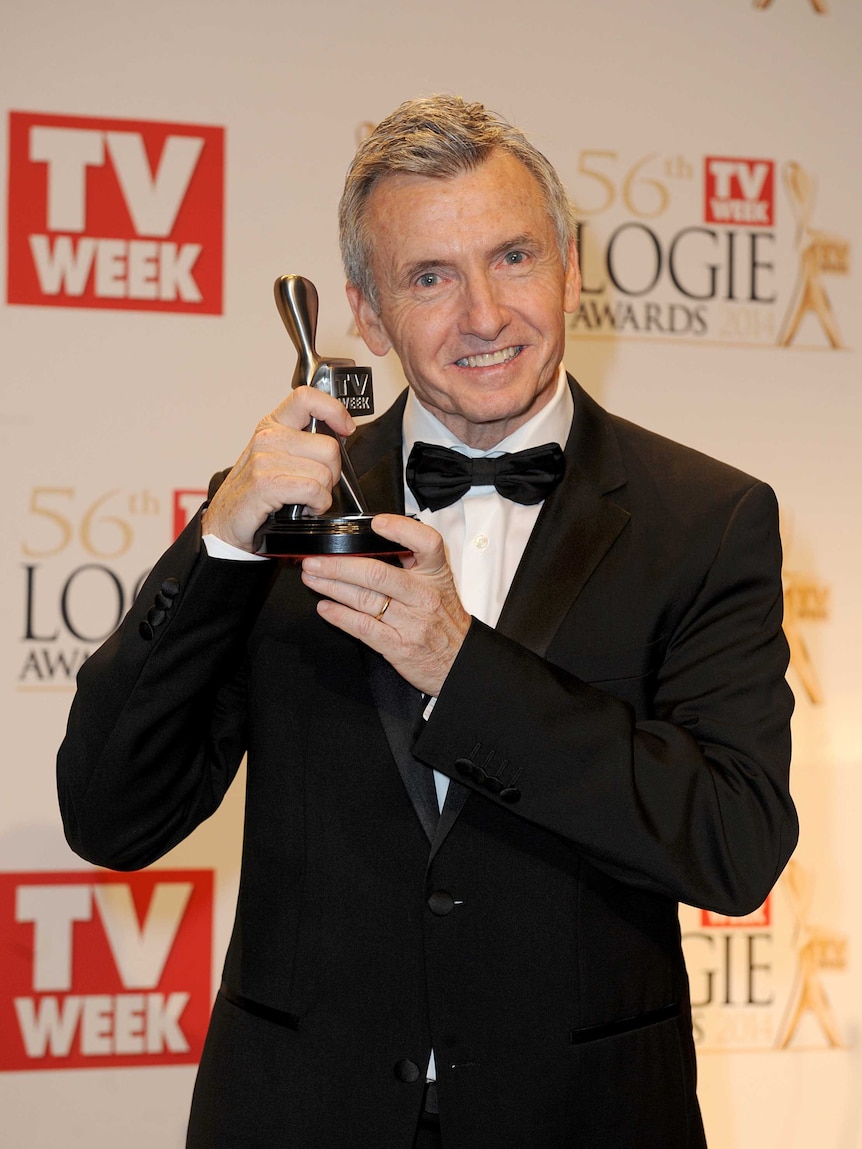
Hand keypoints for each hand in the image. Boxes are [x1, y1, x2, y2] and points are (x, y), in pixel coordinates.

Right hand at [201, 387, 355, 551]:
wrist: (227, 522)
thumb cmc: (256, 492)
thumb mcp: (277, 457)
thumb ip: (304, 442)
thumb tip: (341, 434)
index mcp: (272, 425)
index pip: (306, 398)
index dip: (334, 410)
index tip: (346, 428)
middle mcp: (268, 438)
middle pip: (329, 447)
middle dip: (333, 473)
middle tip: (317, 485)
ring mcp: (264, 460)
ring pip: (324, 473)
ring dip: (323, 494)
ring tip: (306, 499)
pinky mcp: (265, 484)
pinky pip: (313, 490)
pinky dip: (317, 505)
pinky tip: (305, 508)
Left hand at [300, 514, 470, 696]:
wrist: (460, 662)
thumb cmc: (444, 621)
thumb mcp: (440, 584)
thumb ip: (413, 563)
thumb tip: (371, 543)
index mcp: (436, 575)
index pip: (426, 543)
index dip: (401, 529)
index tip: (376, 524)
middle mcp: (424, 596)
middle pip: (378, 574)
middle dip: (339, 565)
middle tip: (315, 560)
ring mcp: (411, 622)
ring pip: (365, 599)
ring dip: (332, 587)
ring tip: (312, 578)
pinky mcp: (399, 646)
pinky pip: (364, 628)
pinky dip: (340, 617)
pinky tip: (325, 608)